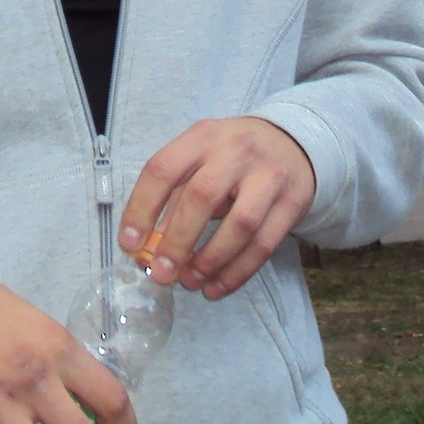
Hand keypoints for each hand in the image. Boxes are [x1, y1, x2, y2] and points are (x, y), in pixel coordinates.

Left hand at [119, 116, 316, 299]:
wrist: (293, 144)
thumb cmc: (232, 156)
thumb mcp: (201, 157)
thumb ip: (175, 194)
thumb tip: (147, 245)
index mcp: (203, 136)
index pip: (163, 168)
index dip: (142, 208)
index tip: (130, 244)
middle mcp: (237, 151)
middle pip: (202, 197)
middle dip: (177, 242)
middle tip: (161, 273)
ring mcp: (269, 176)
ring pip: (240, 225)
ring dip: (210, 261)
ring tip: (190, 282)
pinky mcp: (292, 203)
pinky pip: (264, 245)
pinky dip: (238, 272)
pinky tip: (217, 287)